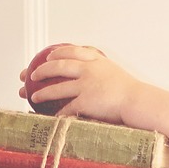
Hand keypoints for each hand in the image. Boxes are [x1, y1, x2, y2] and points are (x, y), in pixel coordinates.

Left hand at [20, 44, 137, 122]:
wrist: (137, 101)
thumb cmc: (130, 91)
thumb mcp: (115, 72)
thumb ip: (102, 70)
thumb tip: (95, 74)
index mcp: (95, 60)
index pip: (71, 51)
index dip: (57, 52)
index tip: (48, 55)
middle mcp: (88, 70)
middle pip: (58, 66)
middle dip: (41, 70)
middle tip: (31, 75)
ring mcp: (86, 85)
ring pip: (57, 88)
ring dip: (43, 93)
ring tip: (33, 97)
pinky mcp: (86, 101)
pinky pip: (67, 108)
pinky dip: (58, 113)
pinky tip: (52, 117)